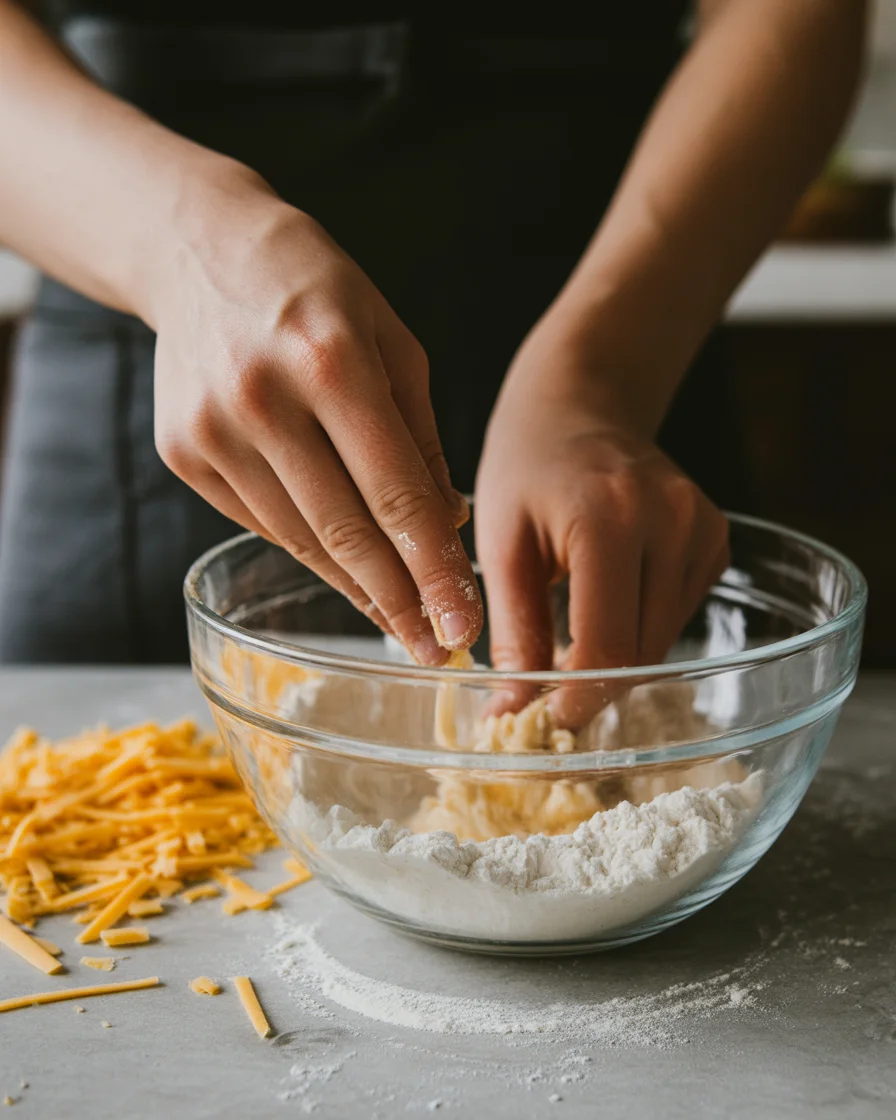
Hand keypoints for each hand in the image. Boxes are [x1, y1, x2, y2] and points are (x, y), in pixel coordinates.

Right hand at [150, 165, 480, 663]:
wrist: (198, 251)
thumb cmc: (317, 290)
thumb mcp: (392, 340)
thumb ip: (420, 434)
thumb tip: (445, 524)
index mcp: (331, 361)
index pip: (396, 494)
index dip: (434, 569)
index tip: (465, 623)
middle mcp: (263, 401)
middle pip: (345, 532)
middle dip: (399, 603)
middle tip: (436, 649)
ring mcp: (212, 432)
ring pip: (301, 539)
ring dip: (357, 589)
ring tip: (400, 623)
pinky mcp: (182, 455)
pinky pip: (263, 523)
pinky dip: (311, 551)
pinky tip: (347, 572)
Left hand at [475, 326, 728, 685]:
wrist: (578, 404)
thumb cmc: (525, 466)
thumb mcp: (501, 546)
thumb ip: (512, 631)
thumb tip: (512, 713)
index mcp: (610, 518)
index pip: (606, 643)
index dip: (577, 699)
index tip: (544, 724)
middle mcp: (672, 521)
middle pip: (641, 651)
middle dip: (592, 686)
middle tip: (545, 695)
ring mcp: (703, 528)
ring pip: (661, 641)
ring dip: (615, 658)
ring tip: (567, 636)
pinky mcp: (716, 539)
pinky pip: (676, 615)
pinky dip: (638, 628)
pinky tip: (606, 599)